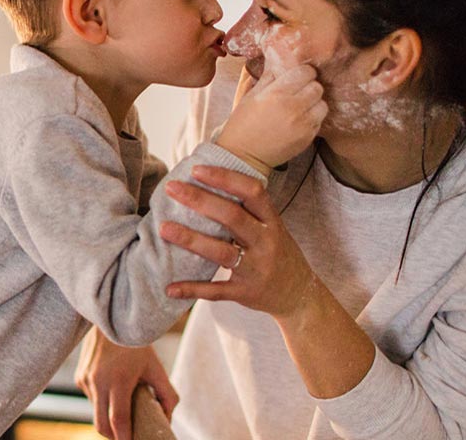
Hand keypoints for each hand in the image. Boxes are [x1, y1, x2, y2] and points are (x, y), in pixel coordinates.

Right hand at [75, 326, 178, 439]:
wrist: (111, 320)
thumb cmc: (137, 345)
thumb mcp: (156, 368)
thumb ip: (167, 395)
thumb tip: (167, 419)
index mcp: (118, 380)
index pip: (118, 420)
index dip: (124, 438)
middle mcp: (98, 382)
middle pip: (102, 425)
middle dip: (114, 436)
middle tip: (127, 436)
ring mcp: (85, 380)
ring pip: (96, 412)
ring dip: (108, 416)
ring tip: (123, 404)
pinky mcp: (79, 377)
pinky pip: (91, 399)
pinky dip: (102, 401)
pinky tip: (113, 387)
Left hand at [161, 166, 320, 320]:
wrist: (302, 296)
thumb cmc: (278, 254)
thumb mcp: (273, 228)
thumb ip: (248, 210)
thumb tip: (207, 183)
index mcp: (272, 222)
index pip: (252, 192)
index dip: (225, 178)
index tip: (197, 169)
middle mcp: (266, 243)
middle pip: (233, 217)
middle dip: (200, 200)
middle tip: (172, 188)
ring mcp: (256, 269)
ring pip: (221, 252)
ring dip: (191, 239)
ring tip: (164, 228)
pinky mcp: (245, 293)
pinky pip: (216, 291)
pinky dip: (192, 290)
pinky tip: (170, 288)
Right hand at [216, 63, 325, 172]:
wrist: (243, 156)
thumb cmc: (242, 124)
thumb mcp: (251, 96)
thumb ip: (268, 77)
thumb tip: (279, 62)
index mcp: (277, 94)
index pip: (305, 72)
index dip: (302, 72)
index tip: (297, 76)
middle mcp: (294, 108)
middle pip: (317, 87)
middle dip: (309, 86)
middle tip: (299, 91)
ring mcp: (303, 125)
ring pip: (323, 104)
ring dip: (314, 103)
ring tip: (301, 107)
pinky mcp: (308, 138)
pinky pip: (319, 121)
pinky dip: (312, 118)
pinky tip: (299, 120)